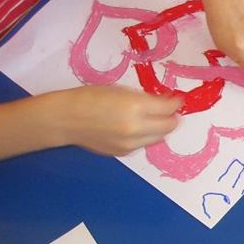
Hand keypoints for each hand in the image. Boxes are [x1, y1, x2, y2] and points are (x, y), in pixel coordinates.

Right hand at [58, 86, 180, 155]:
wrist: (65, 119)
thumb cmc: (89, 98)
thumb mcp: (119, 90)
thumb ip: (144, 98)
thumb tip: (165, 102)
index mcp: (134, 106)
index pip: (168, 108)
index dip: (176, 103)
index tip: (177, 100)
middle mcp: (135, 127)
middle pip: (169, 126)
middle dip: (172, 117)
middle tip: (170, 111)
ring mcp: (131, 143)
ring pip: (159, 138)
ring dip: (160, 128)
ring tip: (152, 119)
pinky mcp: (124, 152)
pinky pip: (144, 144)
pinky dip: (145, 136)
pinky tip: (135, 128)